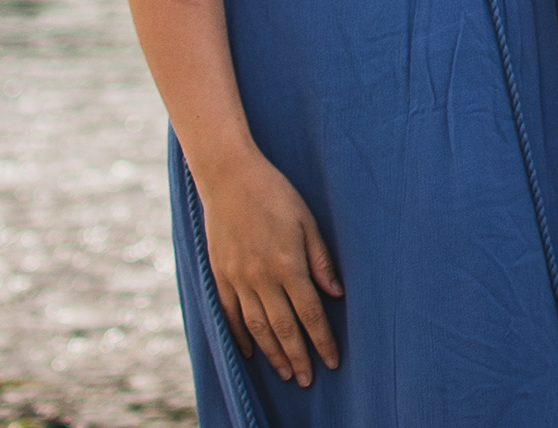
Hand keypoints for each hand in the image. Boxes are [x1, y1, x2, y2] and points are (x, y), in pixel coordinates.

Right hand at [192, 151, 342, 386]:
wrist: (228, 177)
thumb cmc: (275, 193)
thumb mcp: (307, 220)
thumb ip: (321, 259)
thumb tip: (336, 293)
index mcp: (287, 263)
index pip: (309, 312)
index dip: (322, 340)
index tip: (333, 361)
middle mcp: (261, 276)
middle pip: (283, 327)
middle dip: (298, 356)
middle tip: (308, 380)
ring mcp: (238, 278)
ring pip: (256, 326)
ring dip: (272, 353)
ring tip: (286, 373)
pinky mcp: (220, 275)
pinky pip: (230, 314)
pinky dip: (241, 336)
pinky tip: (251, 353)